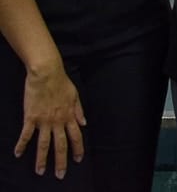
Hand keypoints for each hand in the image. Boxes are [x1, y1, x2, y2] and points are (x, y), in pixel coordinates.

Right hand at [15, 63, 84, 178]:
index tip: (78, 160)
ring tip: (40, 171)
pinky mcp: (31, 118)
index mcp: (69, 116)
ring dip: (42, 159)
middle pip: (61, 145)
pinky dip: (22, 145)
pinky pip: (26, 135)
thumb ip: (79, 111)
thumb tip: (84, 123)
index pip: (76, 137)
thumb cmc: (61, 82)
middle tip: (60, 174)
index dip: (78, 149)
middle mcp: (58, 121)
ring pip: (44, 144)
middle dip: (61, 161)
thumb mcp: (75, 96)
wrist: (46, 74)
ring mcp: (44, 121)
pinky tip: (18, 154)